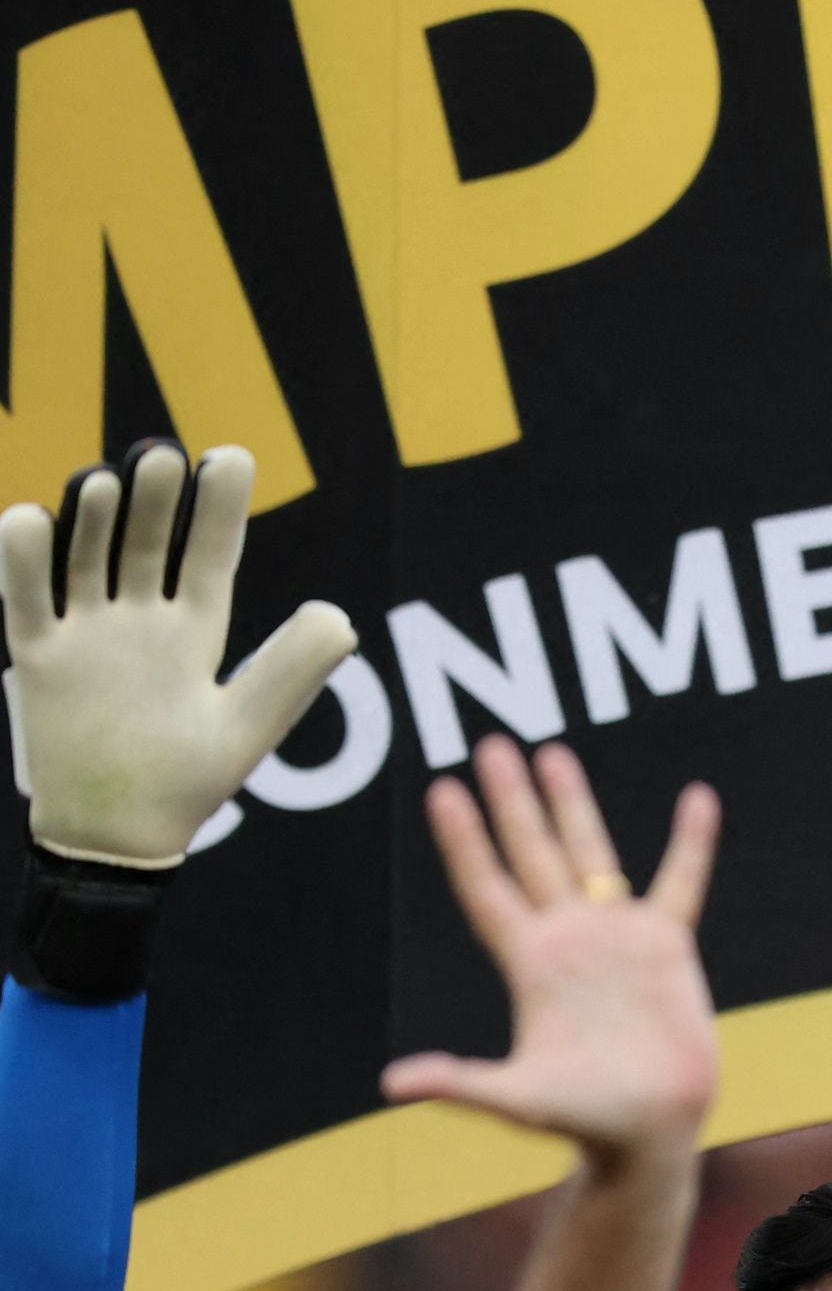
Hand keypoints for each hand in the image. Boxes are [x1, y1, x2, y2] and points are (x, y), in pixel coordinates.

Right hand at [0, 440, 355, 866]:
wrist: (119, 836)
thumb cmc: (191, 781)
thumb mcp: (249, 724)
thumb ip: (293, 670)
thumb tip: (341, 616)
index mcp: (198, 628)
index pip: (210, 553)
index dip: (219, 507)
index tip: (230, 456)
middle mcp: (141, 619)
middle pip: (145, 542)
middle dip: (154, 500)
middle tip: (160, 454)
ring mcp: (87, 633)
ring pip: (85, 557)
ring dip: (91, 517)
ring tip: (104, 480)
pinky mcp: (39, 656)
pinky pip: (26, 599)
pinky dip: (24, 559)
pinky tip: (30, 517)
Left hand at [380, 738, 718, 1167]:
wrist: (649, 1129)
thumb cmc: (583, 1119)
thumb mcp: (519, 1099)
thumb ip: (463, 1084)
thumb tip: (395, 1084)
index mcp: (529, 963)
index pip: (487, 887)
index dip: (465, 840)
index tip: (442, 789)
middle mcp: (567, 939)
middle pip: (530, 852)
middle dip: (511, 799)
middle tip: (492, 744)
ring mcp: (616, 938)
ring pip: (590, 852)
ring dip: (572, 803)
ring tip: (553, 752)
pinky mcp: (667, 947)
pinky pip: (680, 881)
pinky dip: (690, 842)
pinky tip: (697, 798)